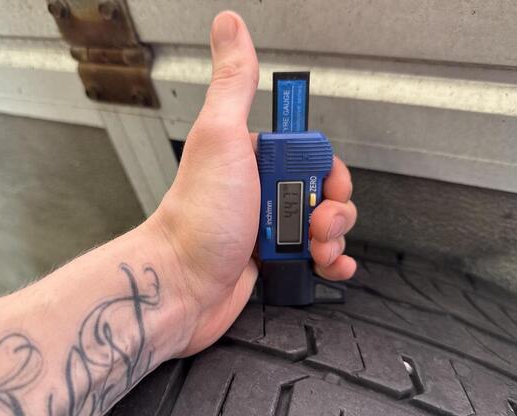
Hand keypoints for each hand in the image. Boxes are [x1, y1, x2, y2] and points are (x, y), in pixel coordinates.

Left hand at [150, 11, 356, 356]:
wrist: (181, 287)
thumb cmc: (198, 218)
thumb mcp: (221, 137)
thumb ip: (233, 82)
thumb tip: (231, 27)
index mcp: (253, 158)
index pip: (310, 155)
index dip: (328, 170)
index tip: (325, 184)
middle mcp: (260, 192)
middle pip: (323, 193)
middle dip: (334, 210)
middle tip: (317, 223)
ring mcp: (266, 229)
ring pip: (325, 227)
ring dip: (335, 239)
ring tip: (317, 249)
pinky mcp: (272, 262)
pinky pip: (315, 259)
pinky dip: (331, 263)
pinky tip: (330, 266)